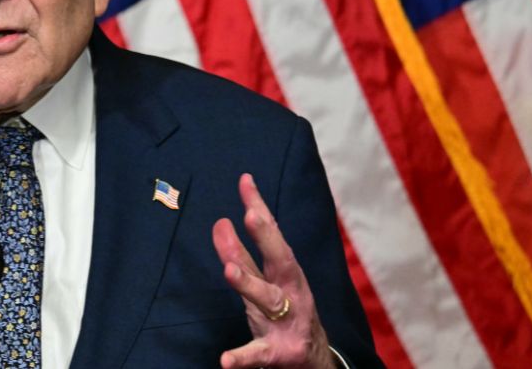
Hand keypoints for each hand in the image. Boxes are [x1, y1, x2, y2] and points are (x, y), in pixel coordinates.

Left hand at [212, 174, 335, 368]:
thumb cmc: (286, 311)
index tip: (245, 181)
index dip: (259, 206)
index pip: (271, 234)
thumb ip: (240, 253)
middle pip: (279, 260)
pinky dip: (242, 356)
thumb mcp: (263, 280)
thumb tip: (219, 223)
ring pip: (267, 300)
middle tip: (251, 214)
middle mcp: (290, 291)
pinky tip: (225, 359)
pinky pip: (258, 353)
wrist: (313, 359)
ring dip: (249, 284)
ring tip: (229, 270)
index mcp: (286, 272)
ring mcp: (286, 321)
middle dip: (266, 237)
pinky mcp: (279, 352)